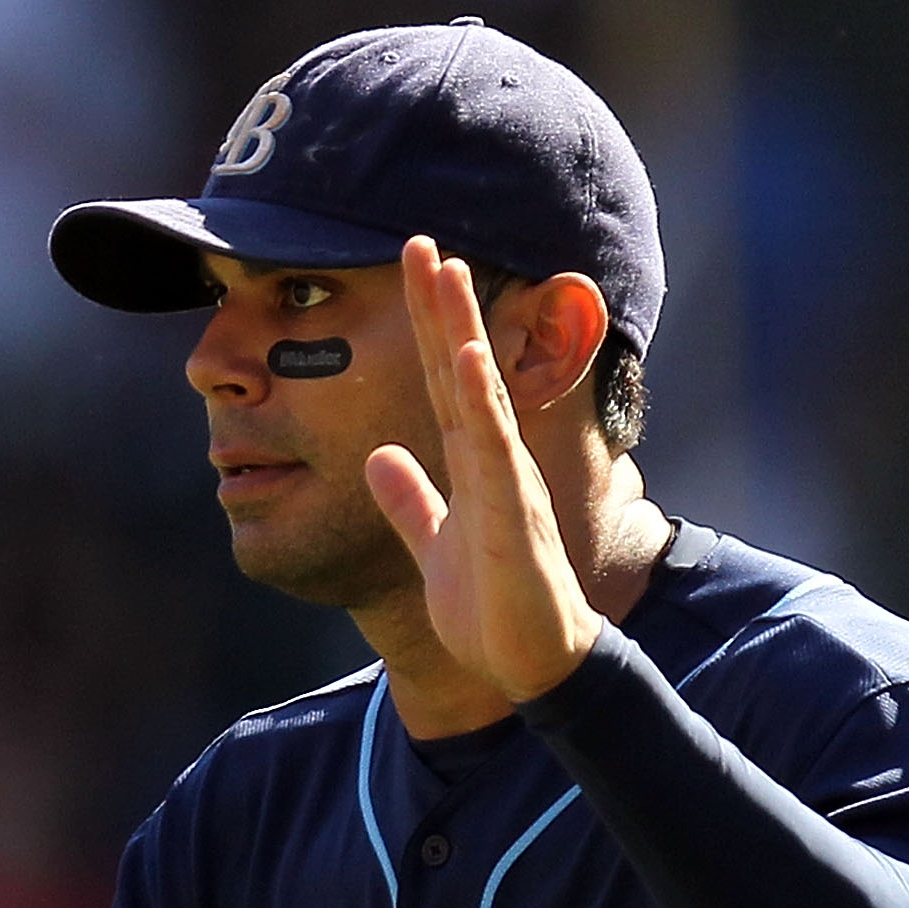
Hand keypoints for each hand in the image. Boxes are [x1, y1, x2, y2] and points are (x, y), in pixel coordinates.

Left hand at [364, 237, 606, 702]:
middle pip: (461, 368)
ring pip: (480, 392)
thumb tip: (377, 455)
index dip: (425, 326)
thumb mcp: (436, 546)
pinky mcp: (512, 514)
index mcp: (473, 465)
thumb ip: (411, 500)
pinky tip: (467, 357)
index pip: (443, 381)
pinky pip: (494, 449)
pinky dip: (480, 402)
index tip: (410, 269)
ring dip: (461, 331)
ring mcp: (505, 482)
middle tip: (419, 240)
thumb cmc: (493, 612)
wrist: (531, 667)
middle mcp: (494, 461)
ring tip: (445, 272)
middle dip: (440, 305)